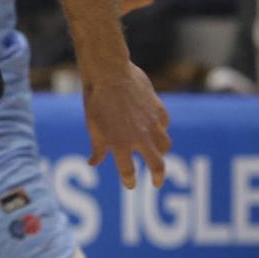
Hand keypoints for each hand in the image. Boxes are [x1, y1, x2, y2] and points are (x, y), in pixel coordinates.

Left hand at [84, 62, 170, 188]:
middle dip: (158, 177)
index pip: (128, 172)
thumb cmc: (95, 100)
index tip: (130, 185)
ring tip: (157, 155)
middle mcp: (140, 137)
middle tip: (156, 182)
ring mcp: (152, 123)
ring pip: (165, 146)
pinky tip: (156, 130)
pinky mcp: (159, 110)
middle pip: (157, 165)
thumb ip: (98, 147)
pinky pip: (164, 125)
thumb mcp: (93, 125)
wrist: (108, 72)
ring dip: (161, 153)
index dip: (129, 181)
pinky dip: (161, 130)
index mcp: (120, 144)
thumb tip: (93, 164)